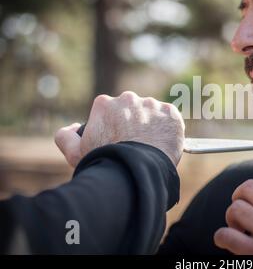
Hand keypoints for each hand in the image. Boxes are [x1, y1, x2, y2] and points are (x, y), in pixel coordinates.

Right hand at [55, 91, 184, 167]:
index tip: (118, 141)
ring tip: (149, 147)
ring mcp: (151, 104)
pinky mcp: (170, 112)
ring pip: (151, 113)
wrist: (136, 170)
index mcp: (104, 103)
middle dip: (133, 124)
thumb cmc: (105, 162)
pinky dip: (167, 129)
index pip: (110, 112)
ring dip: (151, 125)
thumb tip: (74, 127)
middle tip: (135, 145)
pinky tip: (161, 143)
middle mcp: (128, 98)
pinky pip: (169, 118)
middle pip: (131, 110)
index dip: (113, 128)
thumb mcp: (75, 153)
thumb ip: (66, 136)